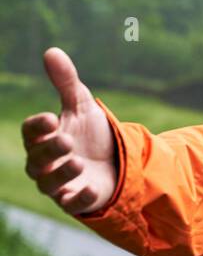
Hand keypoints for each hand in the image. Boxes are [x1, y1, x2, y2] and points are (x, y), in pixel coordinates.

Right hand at [21, 47, 118, 215]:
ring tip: (77, 161)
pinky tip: (90, 187)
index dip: (37, 127)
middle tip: (67, 140)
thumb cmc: (91, 133)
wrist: (117, 161)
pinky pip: (71, 204)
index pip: (30, 132)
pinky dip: (79, 197)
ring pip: (48, 184)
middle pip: (36, 160)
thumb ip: (66, 81)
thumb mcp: (82, 105)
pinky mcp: (76, 201)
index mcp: (44, 138)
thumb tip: (51, 51)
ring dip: (60, 174)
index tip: (51, 118)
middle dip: (49, 150)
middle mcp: (46, 163)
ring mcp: (60, 184)